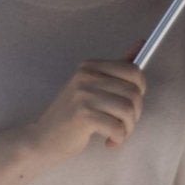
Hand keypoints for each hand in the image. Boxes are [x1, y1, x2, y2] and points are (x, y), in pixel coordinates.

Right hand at [27, 59, 146, 163]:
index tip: (131, 102)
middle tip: (123, 124)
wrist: (42, 139)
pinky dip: (118, 138)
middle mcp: (86, 76)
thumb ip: (116, 68)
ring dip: (127, 128)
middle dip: (135, 113)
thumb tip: (141, 43)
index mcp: (89, 66)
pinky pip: (118, 127)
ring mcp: (83, 95)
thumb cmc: (71, 116)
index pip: (132, 69)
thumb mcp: (91, 87)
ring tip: (116, 134)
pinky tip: (109, 141)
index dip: (140, 89)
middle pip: (134, 91)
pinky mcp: (83, 115)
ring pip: (128, 110)